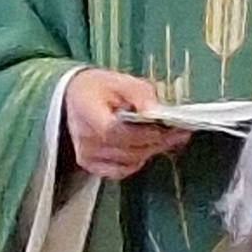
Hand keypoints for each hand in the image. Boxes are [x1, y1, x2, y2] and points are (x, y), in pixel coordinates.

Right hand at [63, 70, 191, 182]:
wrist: (72, 97)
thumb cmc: (97, 88)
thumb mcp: (120, 80)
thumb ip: (140, 94)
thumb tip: (156, 111)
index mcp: (88, 113)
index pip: (116, 132)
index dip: (144, 133)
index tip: (168, 127)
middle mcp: (85, 139)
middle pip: (127, 149)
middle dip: (157, 141)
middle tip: (178, 132)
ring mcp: (86, 155)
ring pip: (128, 161)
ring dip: (150, 151)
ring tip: (165, 138)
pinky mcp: (89, 164)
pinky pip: (120, 171)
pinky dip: (136, 162)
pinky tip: (144, 148)